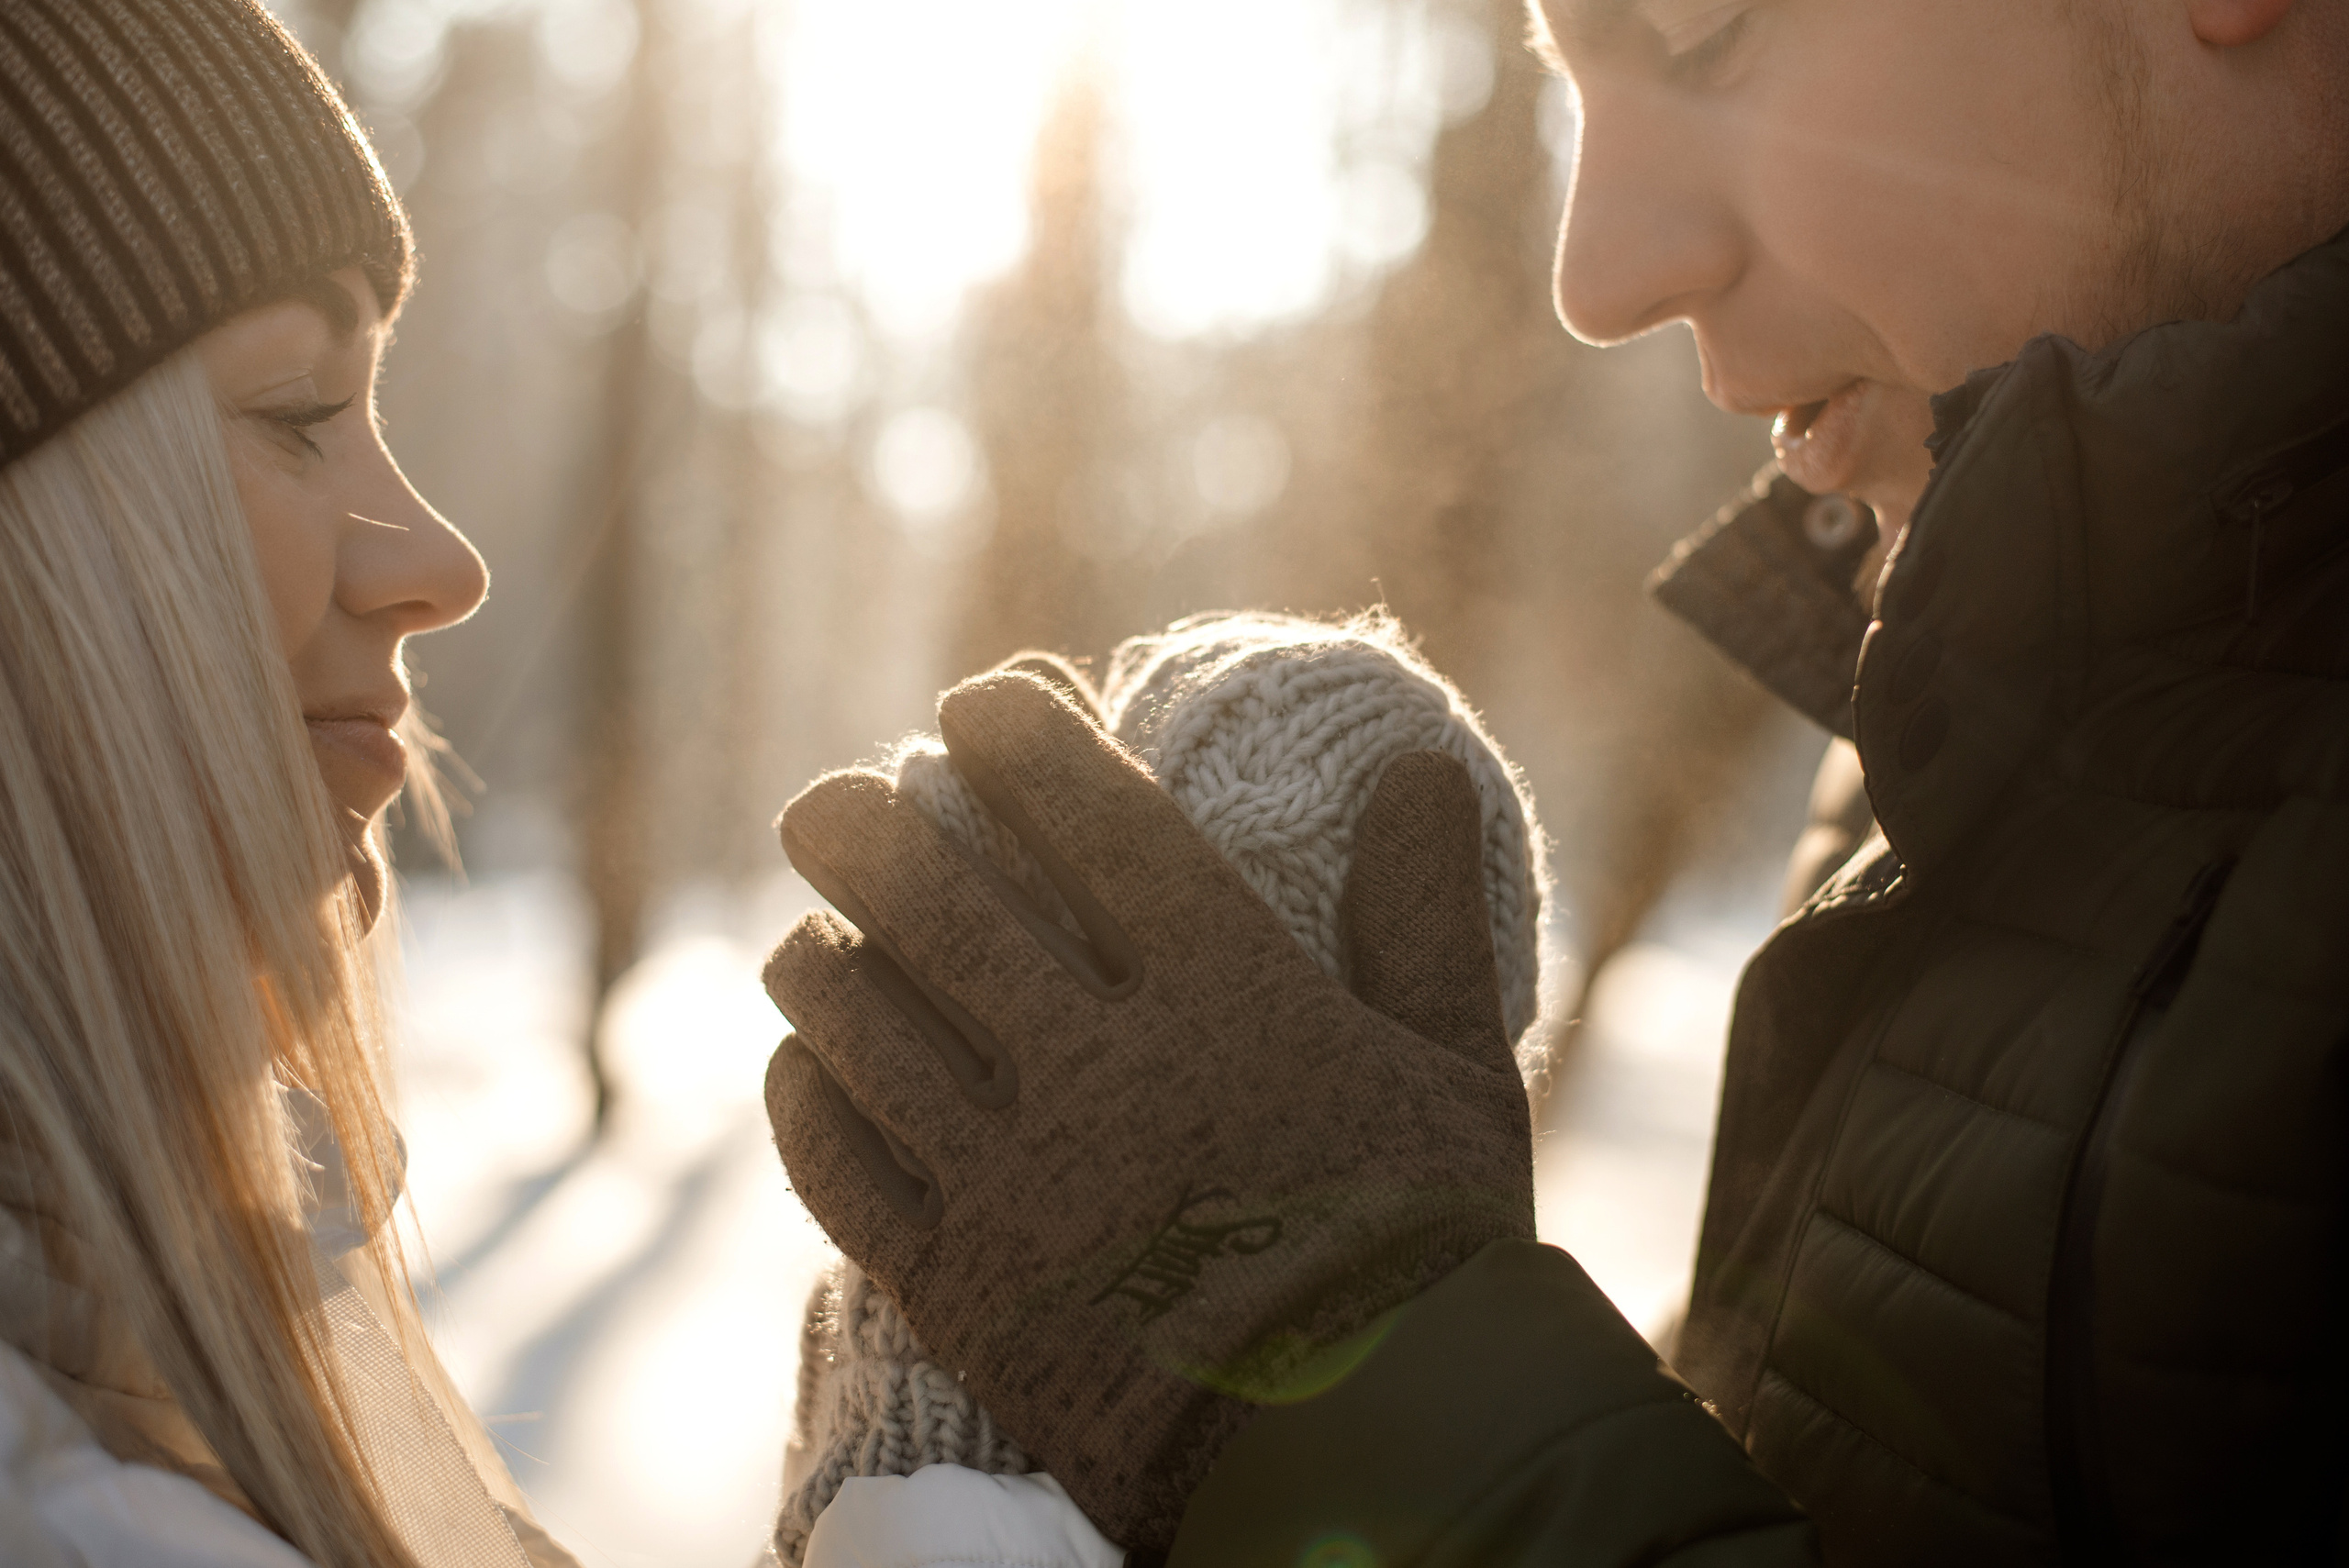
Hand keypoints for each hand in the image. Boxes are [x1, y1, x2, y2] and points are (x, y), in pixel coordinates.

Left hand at [763, 673, 1532, 1550]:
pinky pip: (843, 1170)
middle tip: (830, 804)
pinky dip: (810, 1102)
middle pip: (937, 905)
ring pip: (864, 1027)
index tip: (974, 707)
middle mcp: (1104, 1067)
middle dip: (862, 830)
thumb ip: (1425, 913)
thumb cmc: (1432, 1256)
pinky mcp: (963, 1292)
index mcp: (1229, 995)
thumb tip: (1425, 766)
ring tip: (809, 935)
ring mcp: (1019, 1182)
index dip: (1017, 741)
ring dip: (820, 960)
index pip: (1094, 820)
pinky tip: (804, 1066)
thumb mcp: (1459, 1070)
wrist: (1381, 1468)